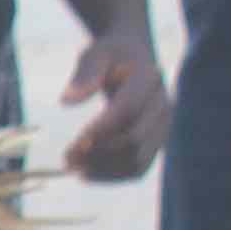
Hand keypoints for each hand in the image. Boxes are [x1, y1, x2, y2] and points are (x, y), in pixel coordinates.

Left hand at [62, 26, 171, 182]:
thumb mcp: (95, 53)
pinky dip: (113, 176)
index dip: (100, 130)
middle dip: (98, 153)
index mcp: (149, 79)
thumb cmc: (111, 55)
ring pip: (138, 160)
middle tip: (66, 158)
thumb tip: (67, 101)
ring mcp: (164, 126)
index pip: (128, 110)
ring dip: (103, 169)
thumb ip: (85, 73)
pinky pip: (139, 168)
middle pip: (134, 140)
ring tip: (73, 168)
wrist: (135, 58)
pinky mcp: (158, 141)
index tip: (72, 143)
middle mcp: (164, 105)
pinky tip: (86, 173)